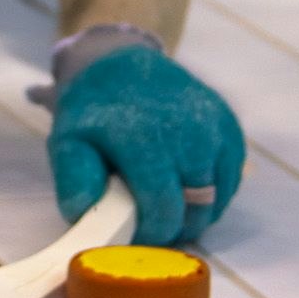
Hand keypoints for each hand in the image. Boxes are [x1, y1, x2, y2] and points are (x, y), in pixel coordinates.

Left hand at [49, 47, 244, 245]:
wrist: (121, 62)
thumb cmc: (94, 110)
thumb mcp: (68, 141)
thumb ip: (75, 180)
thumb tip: (87, 213)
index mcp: (146, 137)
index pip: (165, 209)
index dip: (152, 234)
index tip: (137, 236)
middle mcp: (189, 131)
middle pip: (197, 209)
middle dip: (175, 227)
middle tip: (153, 225)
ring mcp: (214, 126)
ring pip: (217, 198)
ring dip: (196, 212)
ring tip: (168, 205)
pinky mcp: (229, 126)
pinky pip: (231, 179)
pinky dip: (214, 193)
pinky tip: (187, 186)